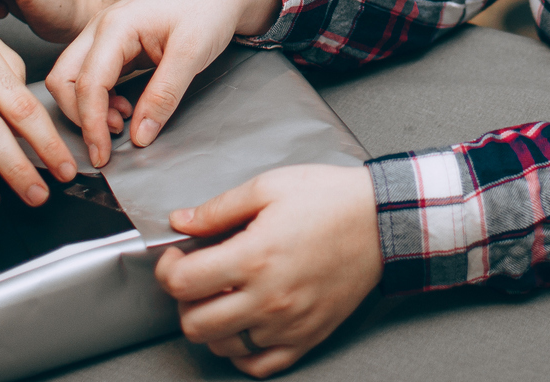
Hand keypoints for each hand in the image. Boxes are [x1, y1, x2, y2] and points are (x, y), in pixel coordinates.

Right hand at [45, 0, 280, 165]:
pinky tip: (126, 108)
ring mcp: (105, 36)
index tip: (103, 154)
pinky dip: (101, 99)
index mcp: (116, 25)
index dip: (91, 124)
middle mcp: (102, 28)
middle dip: (80, 115)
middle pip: (64, 79)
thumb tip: (140, 135)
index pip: (88, 83)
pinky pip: (93, 77)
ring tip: (124, 122)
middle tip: (110, 140)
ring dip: (90, 108)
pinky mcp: (115, 46)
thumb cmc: (208, 10)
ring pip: (74, 79)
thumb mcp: (192, 53)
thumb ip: (164, 95)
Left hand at [157, 165, 382, 376]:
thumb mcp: (270, 186)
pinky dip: (243, 352)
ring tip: (223, 297)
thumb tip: (182, 221)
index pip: (183, 283)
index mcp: (254, 257)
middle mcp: (268, 298)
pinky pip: (260, 365)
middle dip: (185, 300)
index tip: (175, 257)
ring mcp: (287, 324)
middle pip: (195, 324)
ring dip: (212, 325)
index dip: (167, 269)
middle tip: (197, 278)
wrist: (382, 222)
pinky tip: (245, 325)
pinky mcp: (307, 336)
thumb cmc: (332, 201)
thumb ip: (219, 208)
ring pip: (223, 348)